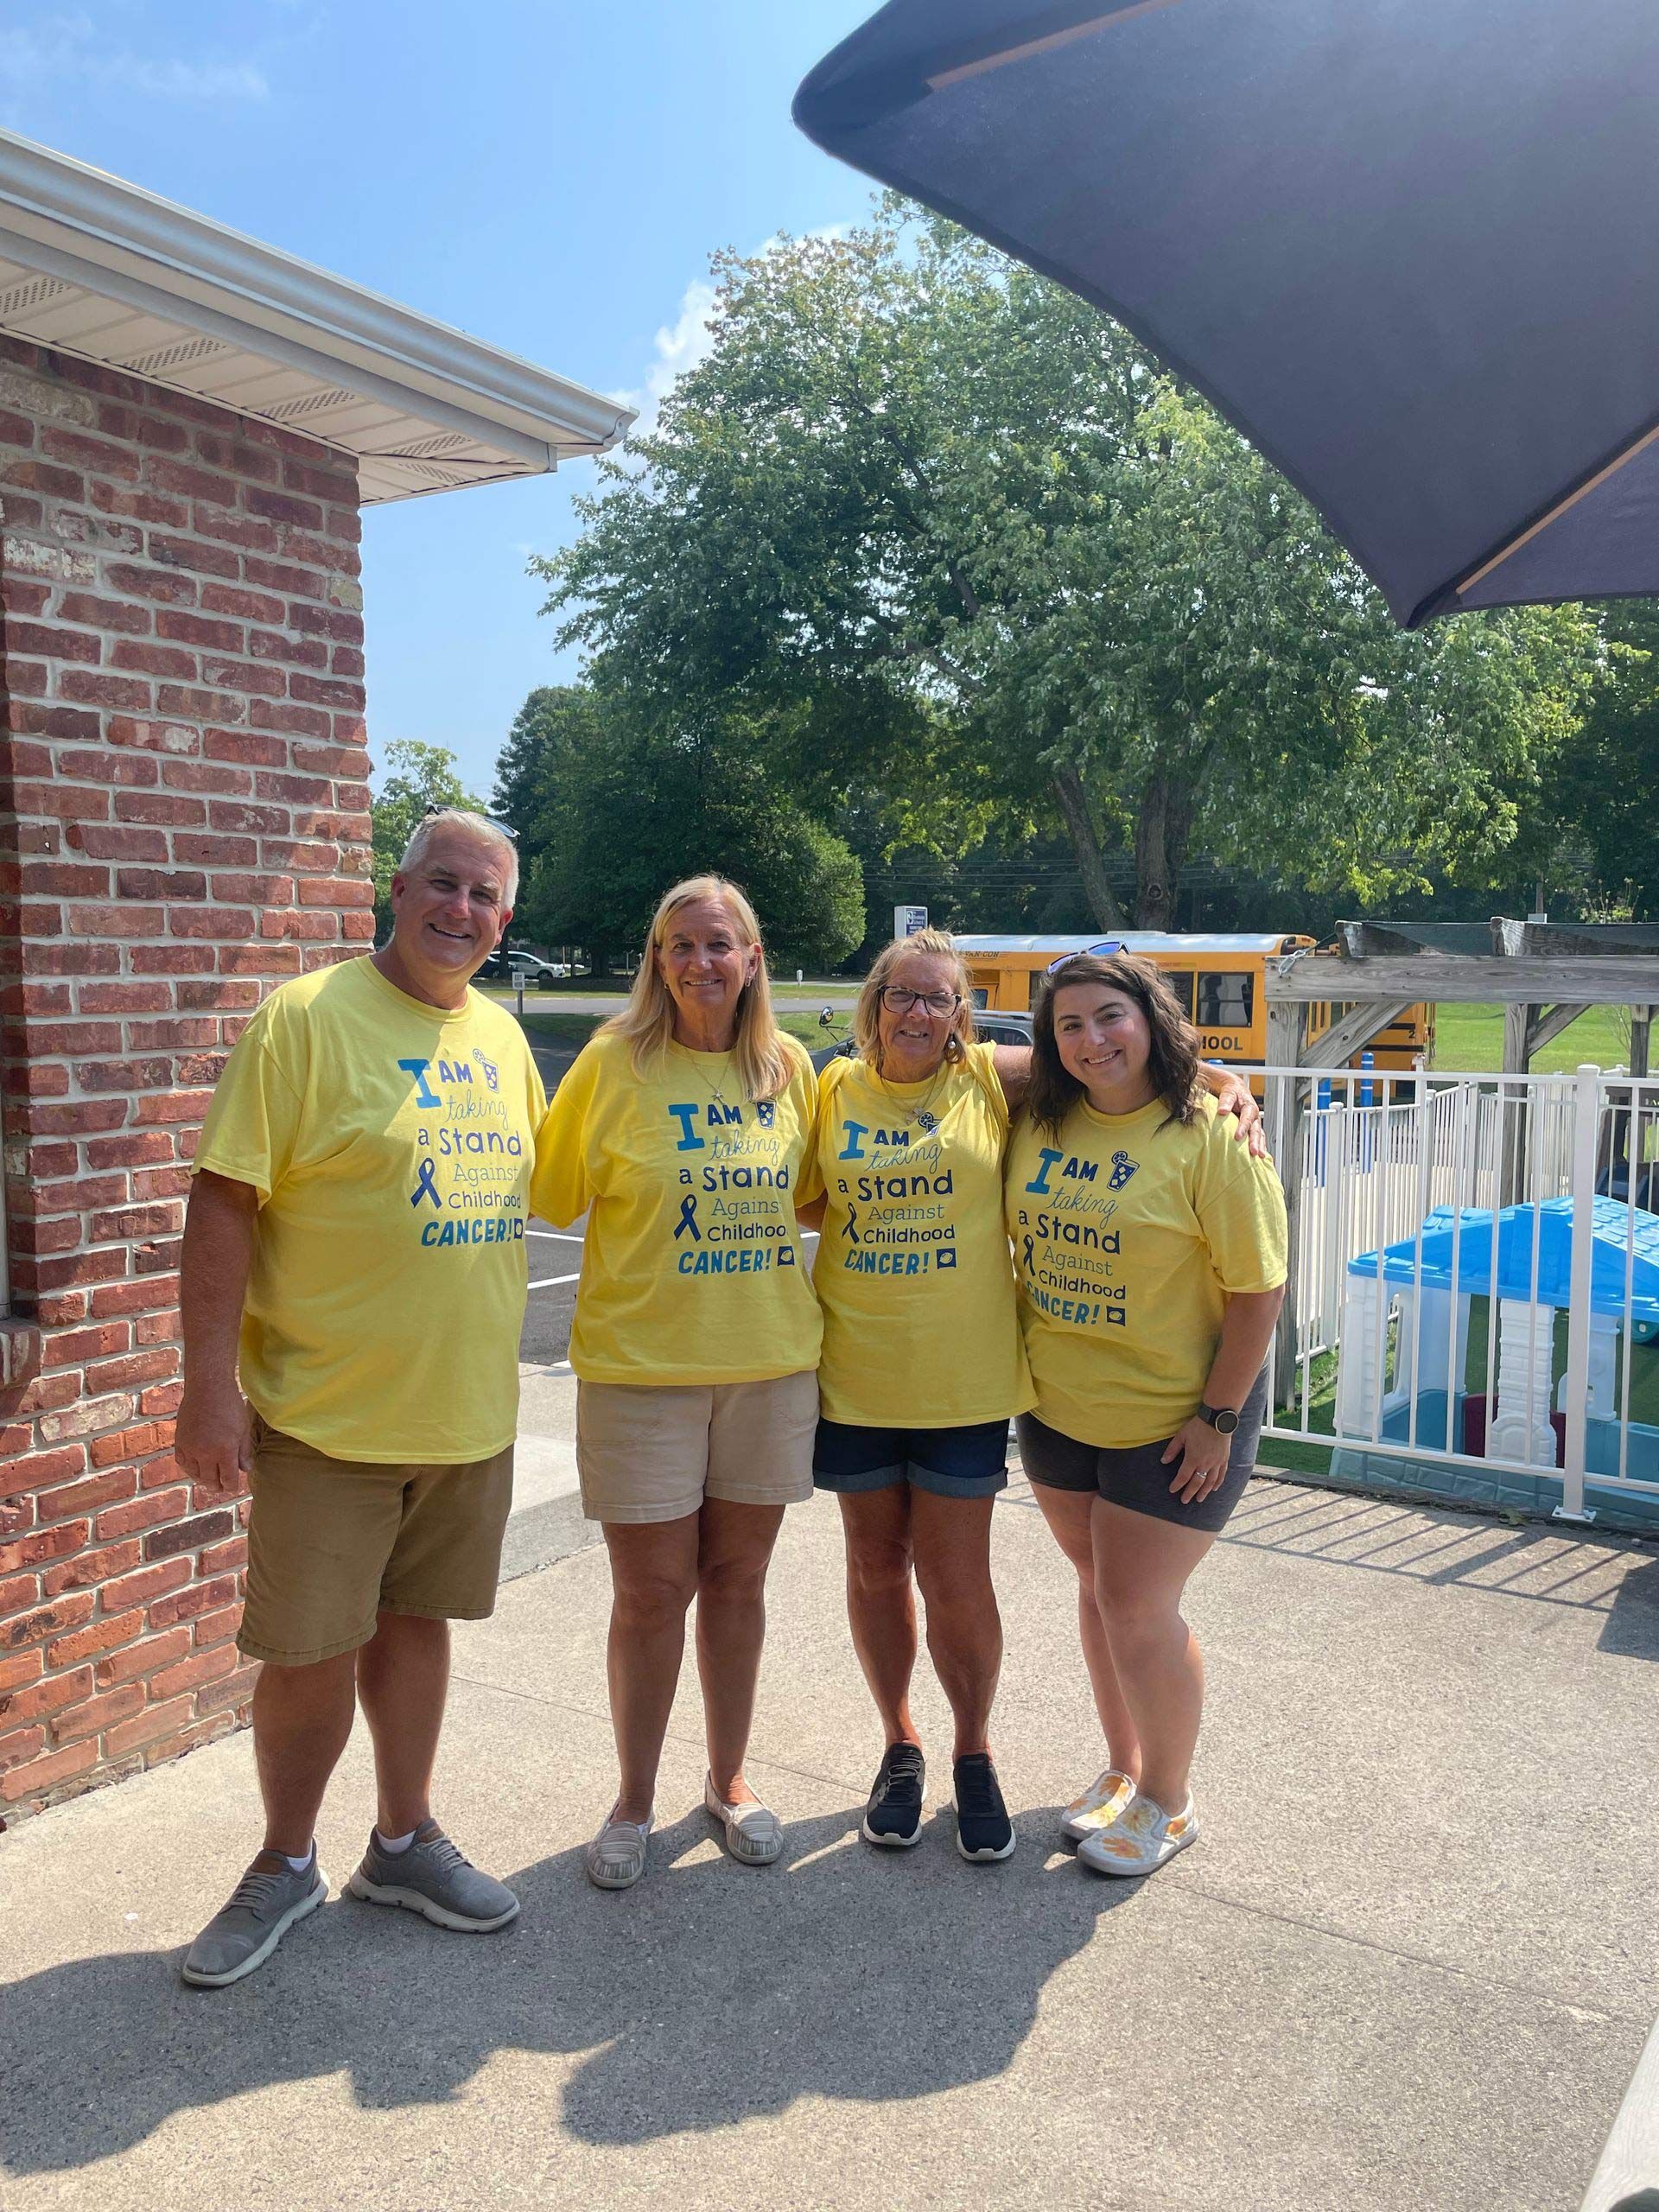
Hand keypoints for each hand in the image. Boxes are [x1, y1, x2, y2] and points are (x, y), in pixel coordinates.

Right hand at [174, 1375, 252, 1495]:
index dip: (231, 1486)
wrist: (207, 1388)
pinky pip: (182, 1462)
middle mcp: (205, 1453)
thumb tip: (246, 1470)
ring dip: (202, 1479)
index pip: (228, 1478)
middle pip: (210, 1480)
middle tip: (220, 1488)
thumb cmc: (230, 1406)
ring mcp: (190, 1448)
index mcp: (224, 1451)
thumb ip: (244, 1452)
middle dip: (216, 1486)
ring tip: (208, 1480)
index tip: (232, 1487)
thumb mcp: (243, 1429)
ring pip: (195, 1474)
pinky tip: (195, 1468)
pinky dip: (189, 1468)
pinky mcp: (179, 1441)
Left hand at [1162, 1416, 1232, 1504]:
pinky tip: (1214, 1489)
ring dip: (1204, 1492)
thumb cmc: (1198, 1426)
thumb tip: (1163, 1461)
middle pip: (1196, 1482)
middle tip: (1184, 1501)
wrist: (1217, 1420)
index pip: (1183, 1476)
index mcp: (1193, 1458)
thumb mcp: (1181, 1435)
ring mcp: (1216, 1463)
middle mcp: (1205, 1464)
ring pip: (1210, 1482)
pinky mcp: (1224, 1460)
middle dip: (1189, 1493)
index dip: (1177, 1485)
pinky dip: (1217, 1483)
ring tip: (1199, 1499)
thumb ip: (1172, 1449)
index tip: (1172, 1490)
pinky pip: (1221, 1475)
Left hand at [1210, 1067, 1268, 1159]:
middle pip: (1256, 1130)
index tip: (1237, 1137)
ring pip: (1259, 1136)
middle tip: (1254, 1152)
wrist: (1234, 1089)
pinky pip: (1258, 1139)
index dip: (1243, 1128)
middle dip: (1255, 1142)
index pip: (1247, 1118)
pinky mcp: (1252, 1129)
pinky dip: (1259, 1147)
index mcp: (1249, 1107)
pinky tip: (1259, 1157)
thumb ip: (1226, 1101)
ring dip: (1260, 1146)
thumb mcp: (1228, 1092)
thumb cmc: (1231, 1091)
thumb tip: (1222, 1111)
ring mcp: (1254, 1124)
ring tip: (1260, 1157)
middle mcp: (1254, 1116)